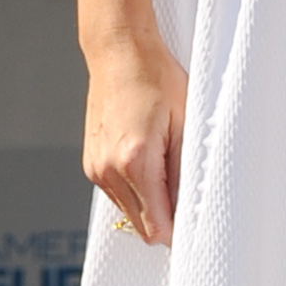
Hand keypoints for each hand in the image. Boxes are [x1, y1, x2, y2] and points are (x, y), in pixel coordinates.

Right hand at [84, 31, 187, 244]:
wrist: (119, 53)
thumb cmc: (155, 79)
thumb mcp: (184, 123)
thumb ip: (184, 172)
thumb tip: (187, 209)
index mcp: (135, 162)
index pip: (156, 226)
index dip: (178, 232)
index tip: (195, 224)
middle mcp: (109, 170)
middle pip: (141, 227)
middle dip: (166, 219)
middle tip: (186, 193)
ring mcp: (96, 168)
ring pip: (128, 212)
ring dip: (149, 203)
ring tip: (166, 167)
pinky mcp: (91, 164)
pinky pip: (117, 194)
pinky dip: (135, 190)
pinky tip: (148, 162)